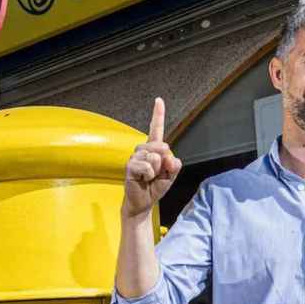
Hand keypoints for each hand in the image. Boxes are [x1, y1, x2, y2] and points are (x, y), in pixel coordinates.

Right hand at [123, 98, 181, 219]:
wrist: (143, 203)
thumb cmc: (155, 187)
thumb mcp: (170, 177)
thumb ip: (174, 166)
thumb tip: (171, 158)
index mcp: (153, 149)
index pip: (156, 129)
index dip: (158, 114)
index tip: (159, 100)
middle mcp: (143, 149)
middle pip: (161, 145)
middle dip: (165, 162)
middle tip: (158, 174)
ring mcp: (135, 156)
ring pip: (154, 157)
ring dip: (156, 170)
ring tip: (149, 178)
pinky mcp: (130, 166)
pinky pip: (146, 166)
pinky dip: (149, 175)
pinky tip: (143, 180)